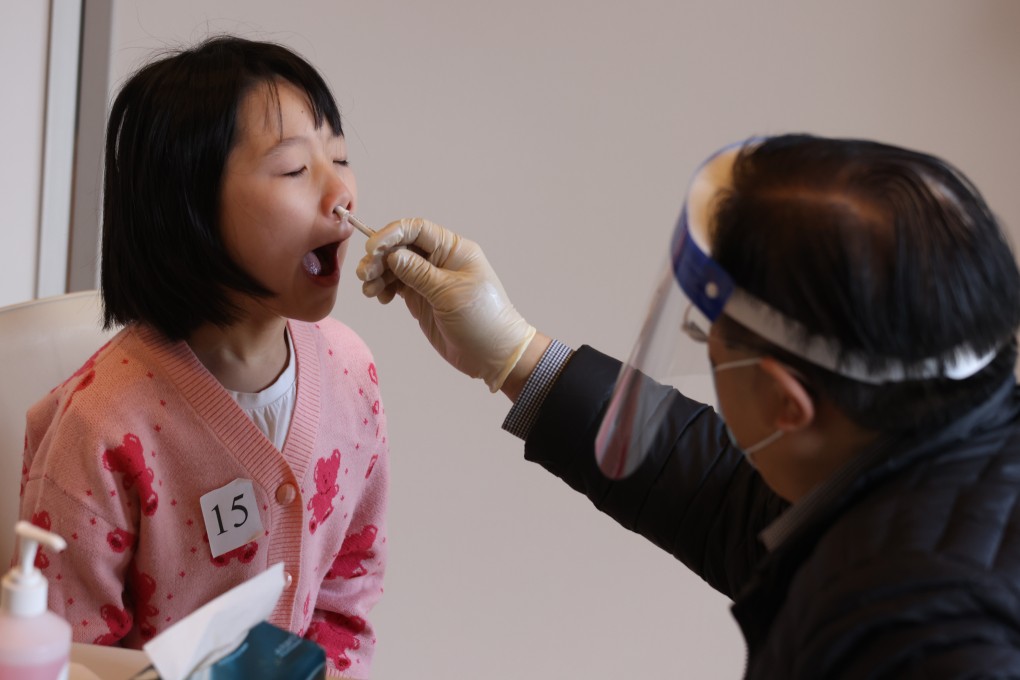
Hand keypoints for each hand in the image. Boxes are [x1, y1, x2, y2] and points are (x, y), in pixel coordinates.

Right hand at [356, 218, 536, 392]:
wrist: (493, 354)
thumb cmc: (483, 319)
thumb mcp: (450, 293)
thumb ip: (419, 273)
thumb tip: (393, 254)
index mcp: (453, 250)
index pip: (418, 230)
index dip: (392, 234)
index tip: (373, 247)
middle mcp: (440, 260)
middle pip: (401, 247)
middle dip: (380, 257)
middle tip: (365, 273)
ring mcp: (429, 280)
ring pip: (394, 267)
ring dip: (377, 274)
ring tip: (369, 290)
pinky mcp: (421, 298)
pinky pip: (396, 285)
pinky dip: (383, 288)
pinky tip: (380, 297)